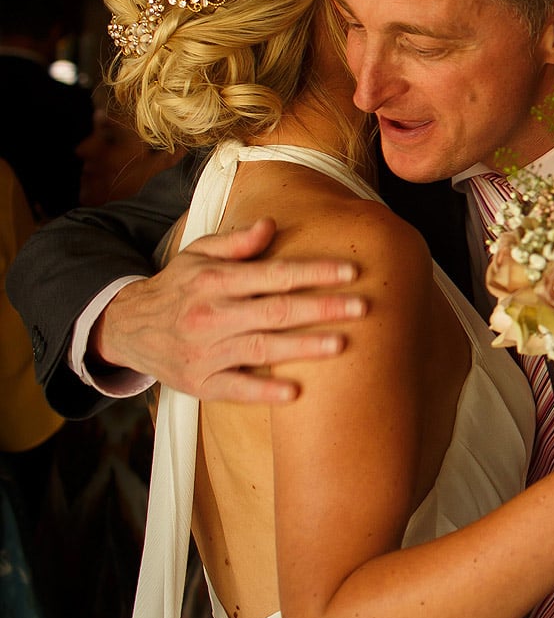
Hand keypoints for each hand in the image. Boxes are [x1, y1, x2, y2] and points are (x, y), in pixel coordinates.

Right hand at [91, 218, 363, 403]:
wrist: (127, 328)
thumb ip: (236, 242)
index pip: (274, 275)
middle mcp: (211, 315)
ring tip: (341, 344)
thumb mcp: (197, 254)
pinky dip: (263, 391)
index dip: (314, 273)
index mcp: (215, 281)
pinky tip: (294, 393)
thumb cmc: (178, 287)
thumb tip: (271, 224)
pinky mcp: (200, 382)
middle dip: (322, 309)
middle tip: (362, 307)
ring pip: (262, 348)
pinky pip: (235, 388)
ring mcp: (206, 351)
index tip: (350, 272)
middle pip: (276, 312)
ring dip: (303, 347)